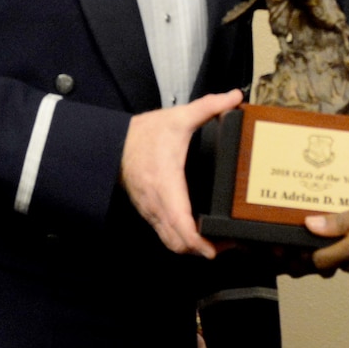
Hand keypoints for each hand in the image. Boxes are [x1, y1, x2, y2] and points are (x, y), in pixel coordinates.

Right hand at [121, 89, 241, 257]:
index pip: (179, 222)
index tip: (213, 249)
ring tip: (218, 244)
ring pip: (170, 242)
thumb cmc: (145, 133)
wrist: (114, 142)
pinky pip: (165, 235)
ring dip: (192, 249)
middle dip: (201, 250)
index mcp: (166, 182)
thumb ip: (208, 106)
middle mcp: (156, 202)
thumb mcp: (178, 117)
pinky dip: (182, 241)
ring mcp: (151, 210)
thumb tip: (234, 96)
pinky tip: (199, 235)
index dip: (196, 241)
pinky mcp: (149, 212)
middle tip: (228, 246)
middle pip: (177, 242)